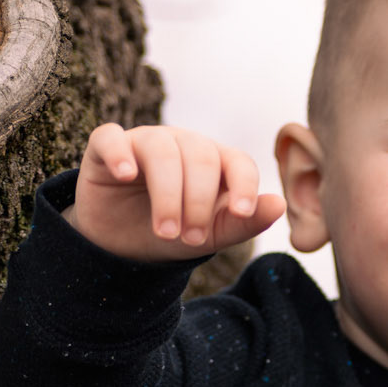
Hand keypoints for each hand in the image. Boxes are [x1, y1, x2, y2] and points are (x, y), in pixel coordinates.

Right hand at [66, 122, 285, 261]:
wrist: (123, 248)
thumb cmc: (175, 234)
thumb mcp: (212, 235)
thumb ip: (244, 221)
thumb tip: (280, 204)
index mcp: (216, 162)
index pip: (238, 162)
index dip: (243, 184)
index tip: (242, 211)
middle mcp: (183, 144)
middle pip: (200, 156)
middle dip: (198, 201)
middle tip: (190, 238)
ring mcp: (145, 141)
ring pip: (161, 149)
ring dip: (167, 194)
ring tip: (165, 232)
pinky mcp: (107, 147)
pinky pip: (112, 138)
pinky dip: (120, 153)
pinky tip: (126, 174)